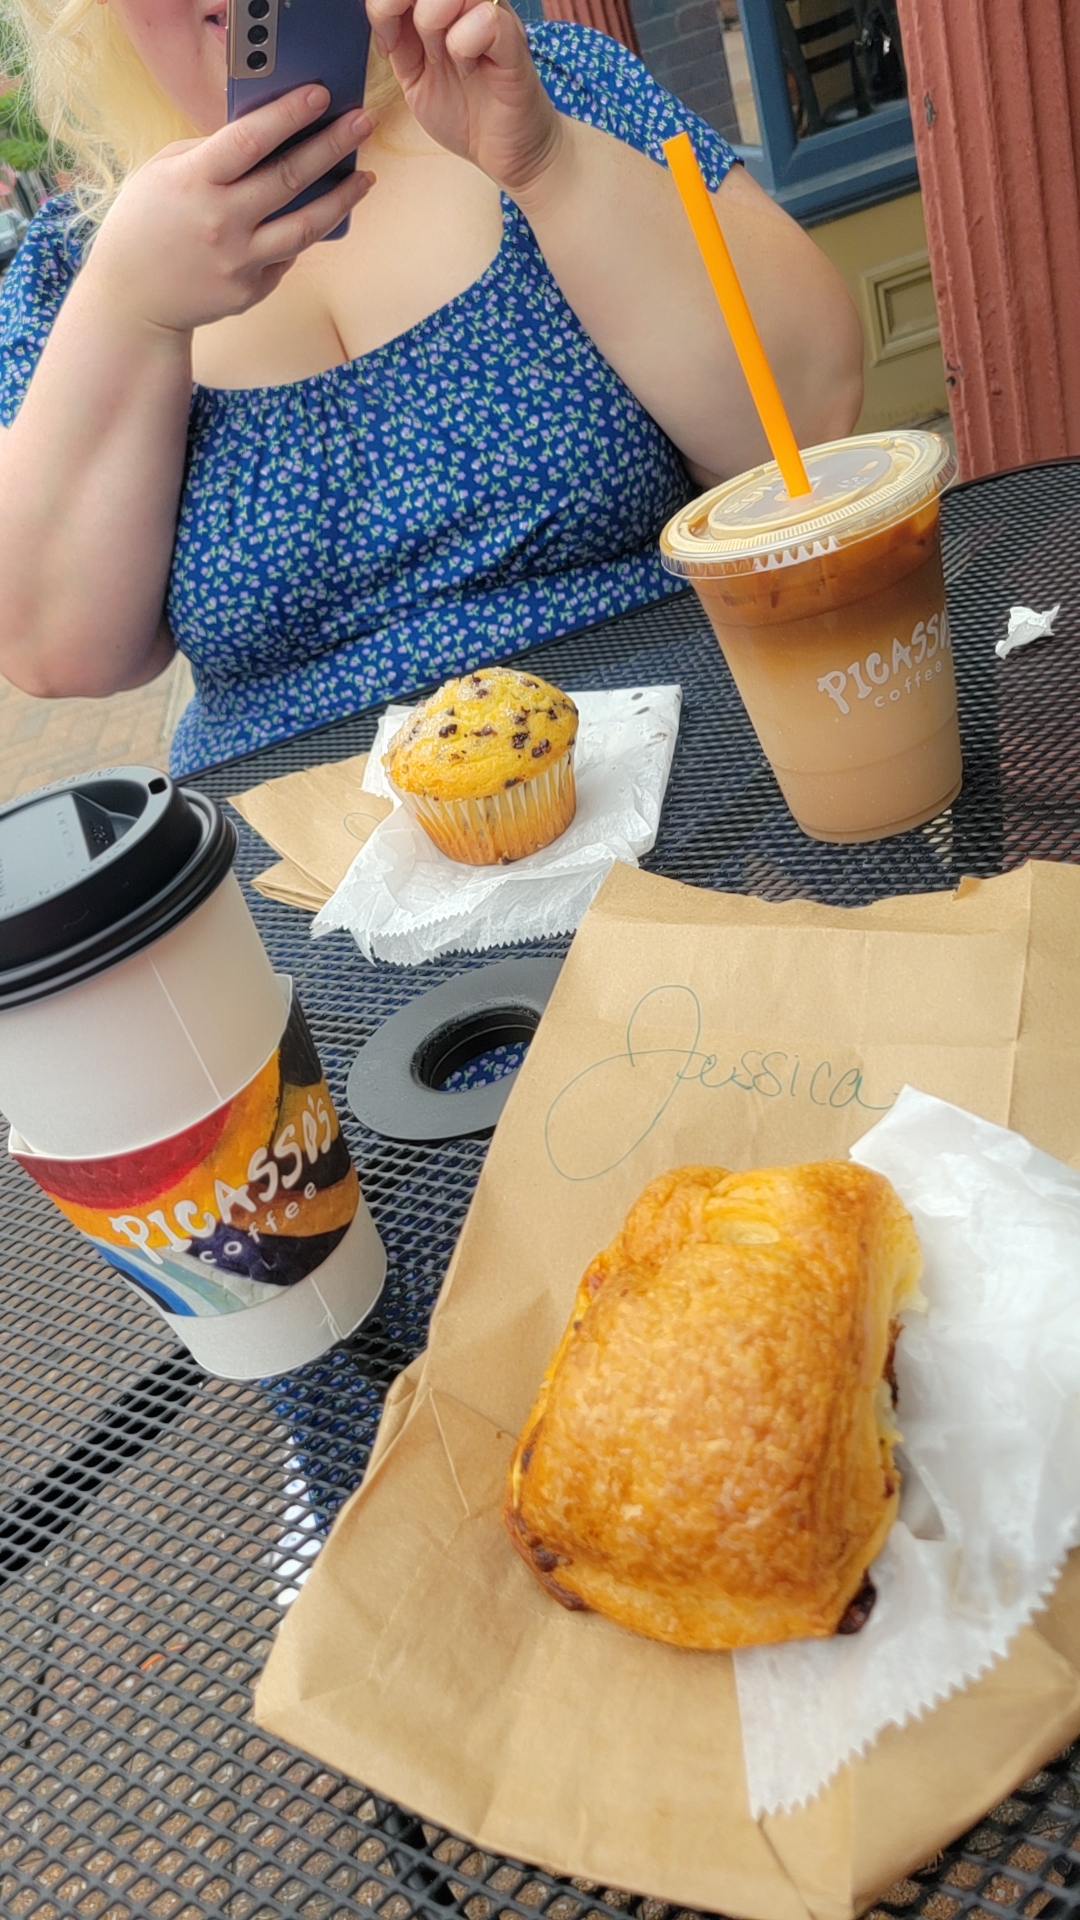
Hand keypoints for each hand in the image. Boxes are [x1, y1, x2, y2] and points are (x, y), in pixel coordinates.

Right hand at [85, 88, 376, 336]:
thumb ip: (212, 153)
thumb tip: (267, 134)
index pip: (250, 140)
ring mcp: (239, 262)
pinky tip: (319, 216)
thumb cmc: (146, 223)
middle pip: (289, 179)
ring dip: (341, 199)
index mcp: (194, 182)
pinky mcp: (250, 291)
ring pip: (305, 227)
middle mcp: (221, 222)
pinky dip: (302, 234)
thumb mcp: (165, 172)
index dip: (289, 115)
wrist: (132, 299)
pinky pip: (286, 257)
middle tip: (363, 122)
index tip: (322, 95)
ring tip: (365, 177)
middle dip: (332, 146)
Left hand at [367, 0, 562, 196]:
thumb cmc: (467, 114)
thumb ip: (397, 42)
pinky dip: (464, 47)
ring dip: (431, 25)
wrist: (508, 153)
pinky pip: (485, 19)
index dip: (385, 3)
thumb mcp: (415, 77)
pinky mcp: (513, 41)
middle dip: (399, 4)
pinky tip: (470, 69)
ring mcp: (493, 17)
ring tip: (441, 59)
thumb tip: (378, 11)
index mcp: (443, 8)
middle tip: (413, 48)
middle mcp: (469, 3)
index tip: (388, 43)